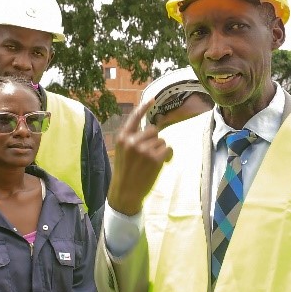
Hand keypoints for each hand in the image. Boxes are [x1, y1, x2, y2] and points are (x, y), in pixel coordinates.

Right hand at [106, 95, 172, 215]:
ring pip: (162, 140)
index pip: (134, 118)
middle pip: (153, 130)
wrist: (125, 193)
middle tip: (150, 154)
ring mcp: (144, 150)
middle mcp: (132, 141)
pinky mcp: (155, 159)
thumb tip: (154, 130)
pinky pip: (168, 150)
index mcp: (122, 138)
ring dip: (160, 150)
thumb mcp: (123, 152)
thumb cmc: (125, 173)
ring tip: (152, 162)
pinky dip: (167, 156)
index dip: (144, 107)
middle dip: (155, 140)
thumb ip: (133, 140)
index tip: (153, 98)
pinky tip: (161, 164)